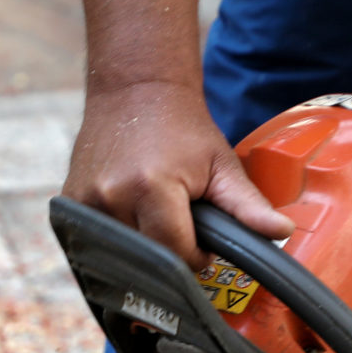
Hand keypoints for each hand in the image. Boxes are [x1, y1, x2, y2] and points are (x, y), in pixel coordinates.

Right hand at [64, 78, 293, 268]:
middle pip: (149, 262)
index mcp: (151, 188)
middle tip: (181, 226)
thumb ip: (248, 206)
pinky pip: (98, 247)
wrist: (134, 90)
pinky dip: (120, 244)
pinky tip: (131, 218)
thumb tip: (282, 234)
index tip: (202, 237)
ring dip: (145, 250)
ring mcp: (84, 203)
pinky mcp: (69, 205)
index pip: (177, 255)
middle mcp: (111, 198)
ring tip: (156, 218)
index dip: (196, 255)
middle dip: (171, 256)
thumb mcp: (221, 164)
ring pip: (123, 259)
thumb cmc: (183, 129)